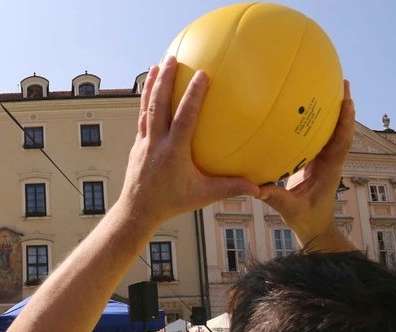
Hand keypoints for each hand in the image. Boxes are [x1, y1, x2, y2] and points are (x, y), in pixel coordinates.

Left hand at [118, 57, 259, 227]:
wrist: (137, 210)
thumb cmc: (171, 203)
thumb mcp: (202, 196)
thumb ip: (229, 188)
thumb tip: (258, 187)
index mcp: (173, 153)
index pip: (183, 119)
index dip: (192, 96)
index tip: (201, 74)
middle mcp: (156, 143)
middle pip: (158, 106)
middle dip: (165, 80)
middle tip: (172, 58)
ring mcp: (144, 142)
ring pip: (146, 108)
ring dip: (152, 84)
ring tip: (159, 63)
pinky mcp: (138, 144)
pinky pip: (142, 117)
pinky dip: (146, 100)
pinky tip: (151, 88)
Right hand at [257, 80, 355, 252]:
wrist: (314, 227)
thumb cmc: (306, 220)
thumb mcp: (290, 209)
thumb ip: (274, 197)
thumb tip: (256, 187)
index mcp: (330, 170)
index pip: (342, 141)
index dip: (345, 121)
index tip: (346, 100)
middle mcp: (330, 161)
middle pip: (341, 129)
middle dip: (343, 106)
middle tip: (342, 81)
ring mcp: (323, 160)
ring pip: (331, 132)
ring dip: (332, 112)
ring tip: (327, 88)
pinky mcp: (314, 162)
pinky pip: (317, 138)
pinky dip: (316, 123)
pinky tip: (303, 111)